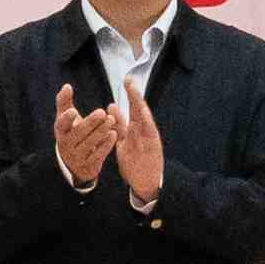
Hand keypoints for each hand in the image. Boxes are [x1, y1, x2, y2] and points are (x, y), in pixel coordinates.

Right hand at [49, 81, 121, 190]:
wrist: (75, 163)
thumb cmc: (72, 133)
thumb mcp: (66, 119)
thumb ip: (65, 102)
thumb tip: (67, 86)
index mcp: (61, 131)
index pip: (61, 125)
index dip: (66, 119)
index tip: (73, 111)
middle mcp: (66, 144)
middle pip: (79, 133)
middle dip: (91, 123)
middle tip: (102, 112)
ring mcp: (77, 157)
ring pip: (90, 144)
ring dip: (101, 131)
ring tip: (111, 120)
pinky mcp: (88, 165)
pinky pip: (98, 155)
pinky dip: (106, 145)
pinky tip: (113, 134)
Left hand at [113, 83, 165, 208]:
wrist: (146, 184)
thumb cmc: (135, 162)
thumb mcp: (124, 141)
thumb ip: (119, 124)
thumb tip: (112, 105)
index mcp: (137, 128)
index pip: (133, 108)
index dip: (130, 94)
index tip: (126, 80)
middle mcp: (144, 131)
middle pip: (139, 109)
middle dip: (134, 94)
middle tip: (129, 79)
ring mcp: (149, 139)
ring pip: (144, 119)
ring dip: (139, 106)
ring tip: (134, 92)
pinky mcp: (152, 149)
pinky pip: (148, 136)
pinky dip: (145, 125)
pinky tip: (141, 115)